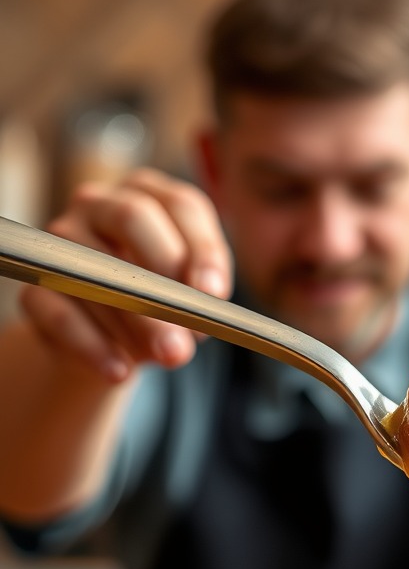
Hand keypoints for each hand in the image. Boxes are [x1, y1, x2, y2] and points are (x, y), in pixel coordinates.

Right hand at [20, 168, 232, 382]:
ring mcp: (60, 240)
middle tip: (189, 334)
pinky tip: (120, 372)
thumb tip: (199, 319)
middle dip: (166, 279)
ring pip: (97, 270)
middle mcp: (100, 205)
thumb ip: (199, 297)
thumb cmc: (160, 305)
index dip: (202, 248)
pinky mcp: (36, 286)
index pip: (181, 206)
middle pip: (132, 219)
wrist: (109, 340)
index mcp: (149, 196)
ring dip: (137, 321)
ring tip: (168, 356)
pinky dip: (93, 346)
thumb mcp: (189, 296)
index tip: (213, 294)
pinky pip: (61, 313)